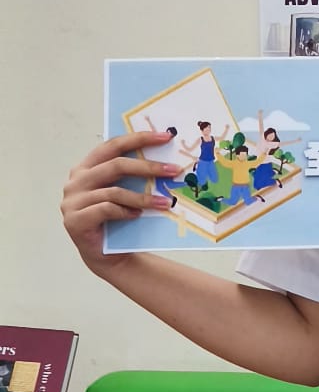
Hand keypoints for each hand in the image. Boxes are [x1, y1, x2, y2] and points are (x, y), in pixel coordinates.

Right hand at [62, 129, 177, 270]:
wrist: (107, 255)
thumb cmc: (119, 219)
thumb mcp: (126, 192)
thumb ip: (134, 175)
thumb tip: (168, 158)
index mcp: (87, 167)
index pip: (113, 145)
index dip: (138, 138)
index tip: (166, 136)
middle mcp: (76, 181)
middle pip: (115, 165)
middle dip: (148, 166)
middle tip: (174, 170)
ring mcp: (72, 201)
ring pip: (114, 191)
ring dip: (144, 197)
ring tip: (166, 203)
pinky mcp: (75, 220)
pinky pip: (106, 210)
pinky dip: (125, 212)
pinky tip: (138, 216)